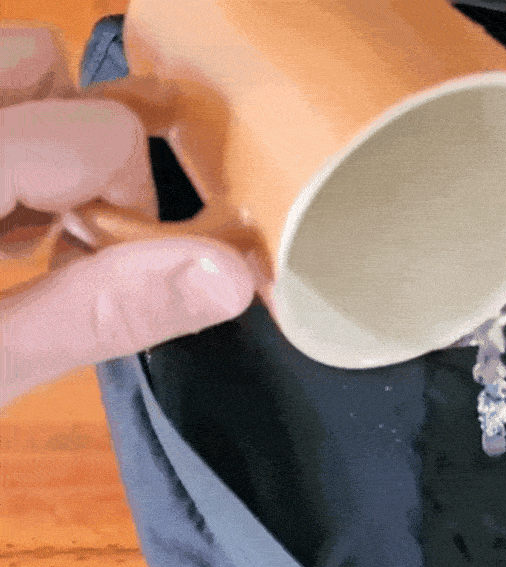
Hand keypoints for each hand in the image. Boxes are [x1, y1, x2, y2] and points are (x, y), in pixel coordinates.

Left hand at [0, 23, 258, 409]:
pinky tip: (2, 224)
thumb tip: (231, 276)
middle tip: (73, 232)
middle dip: (84, 144)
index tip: (128, 262)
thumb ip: (102, 314)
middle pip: (36, 61)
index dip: (135, 199)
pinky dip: (15, 153)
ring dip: (47, 144)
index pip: (90, 129)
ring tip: (27, 231)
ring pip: (9, 70)